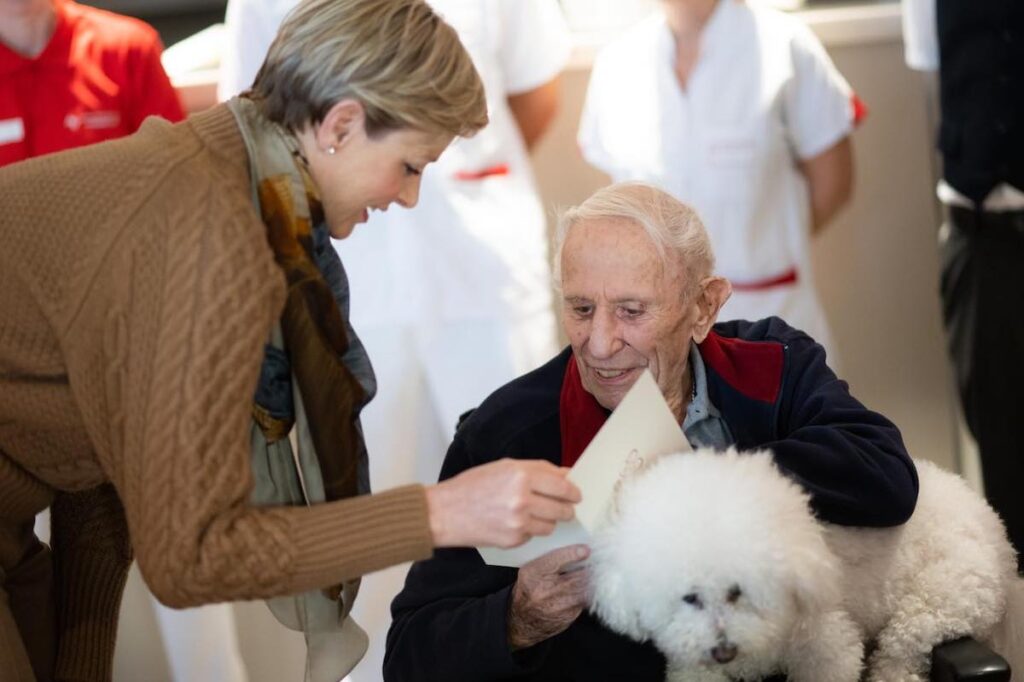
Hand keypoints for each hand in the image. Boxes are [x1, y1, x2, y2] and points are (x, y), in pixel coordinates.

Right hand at [425, 458, 580, 547]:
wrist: (444, 512)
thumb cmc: (472, 486)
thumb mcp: (505, 467)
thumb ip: (538, 470)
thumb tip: (567, 475)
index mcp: (522, 476)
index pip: (564, 487)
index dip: (574, 492)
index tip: (576, 494)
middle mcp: (523, 499)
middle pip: (563, 509)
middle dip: (566, 509)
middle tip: (562, 507)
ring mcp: (519, 523)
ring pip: (551, 526)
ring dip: (547, 520)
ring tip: (531, 513)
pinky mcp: (514, 541)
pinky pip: (534, 536)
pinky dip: (529, 530)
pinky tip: (513, 522)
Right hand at [507, 544, 590, 649]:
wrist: (522, 621)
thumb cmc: (529, 591)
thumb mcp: (531, 571)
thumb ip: (550, 561)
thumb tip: (576, 550)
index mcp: (533, 574)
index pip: (556, 559)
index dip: (573, 553)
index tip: (586, 550)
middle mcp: (544, 590)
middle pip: (577, 576)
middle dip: (589, 568)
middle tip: (597, 562)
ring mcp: (557, 606)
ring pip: (584, 590)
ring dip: (591, 582)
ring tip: (595, 574)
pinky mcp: (567, 616)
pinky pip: (584, 602)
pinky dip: (588, 594)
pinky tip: (587, 589)